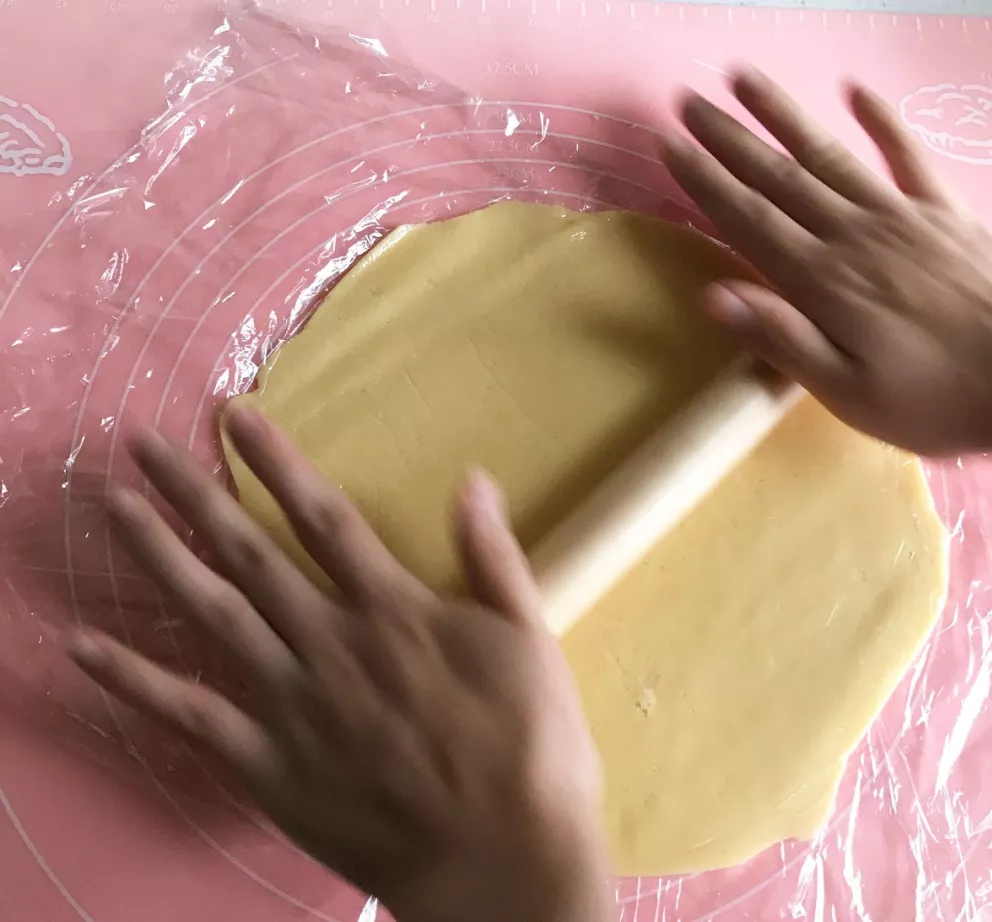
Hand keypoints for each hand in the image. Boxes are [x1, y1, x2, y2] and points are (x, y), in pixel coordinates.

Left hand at [66, 409, 609, 921]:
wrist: (498, 861)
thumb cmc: (528, 748)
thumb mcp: (529, 641)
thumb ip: (494, 558)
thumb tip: (471, 477)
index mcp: (392, 609)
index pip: (324, 516)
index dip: (276, 463)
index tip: (233, 418)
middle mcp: (329, 642)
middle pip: (251, 552)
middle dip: (194, 492)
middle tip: (140, 443)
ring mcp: (291, 703)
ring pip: (212, 615)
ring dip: (160, 557)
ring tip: (113, 507)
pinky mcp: (268, 765)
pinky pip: (191, 716)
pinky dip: (136, 681)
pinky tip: (87, 648)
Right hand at [663, 68, 991, 455]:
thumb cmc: (932, 399)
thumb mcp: (846, 391)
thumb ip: (781, 339)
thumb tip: (712, 296)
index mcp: (822, 280)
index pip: (749, 220)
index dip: (705, 182)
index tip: (669, 146)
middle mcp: (853, 235)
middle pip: (779, 177)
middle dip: (729, 139)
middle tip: (688, 102)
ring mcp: (900, 217)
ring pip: (829, 155)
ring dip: (783, 115)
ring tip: (744, 78)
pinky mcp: (944, 213)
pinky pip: (908, 155)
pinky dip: (882, 121)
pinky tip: (856, 91)